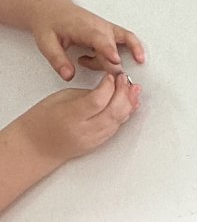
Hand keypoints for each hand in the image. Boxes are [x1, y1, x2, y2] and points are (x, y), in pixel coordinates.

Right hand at [17, 73, 139, 164]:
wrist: (37, 146)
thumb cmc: (42, 120)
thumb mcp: (60, 98)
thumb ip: (85, 94)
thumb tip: (107, 88)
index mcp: (71, 115)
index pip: (98, 100)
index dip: (109, 86)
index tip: (111, 76)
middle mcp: (84, 130)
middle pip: (113, 111)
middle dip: (123, 92)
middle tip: (125, 80)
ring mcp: (92, 139)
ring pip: (118, 121)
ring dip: (129, 104)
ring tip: (133, 90)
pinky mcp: (97, 144)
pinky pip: (115, 128)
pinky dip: (124, 115)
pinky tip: (129, 105)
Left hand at [29, 0, 144, 80]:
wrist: (53, 9)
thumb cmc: (50, 23)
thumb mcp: (46, 43)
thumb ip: (58, 60)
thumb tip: (68, 75)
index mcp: (82, 27)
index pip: (99, 38)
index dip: (108, 50)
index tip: (115, 60)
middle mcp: (98, 26)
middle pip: (113, 47)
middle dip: (111, 64)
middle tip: (100, 76)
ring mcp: (106, 28)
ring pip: (121, 45)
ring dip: (114, 60)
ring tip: (86, 61)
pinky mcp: (110, 31)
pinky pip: (127, 40)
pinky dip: (133, 48)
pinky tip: (136, 58)